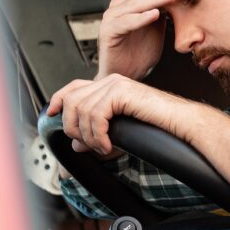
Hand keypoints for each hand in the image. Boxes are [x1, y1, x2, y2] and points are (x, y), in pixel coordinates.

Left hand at [47, 74, 179, 154]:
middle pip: (72, 100)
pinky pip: (96, 116)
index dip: (57, 99)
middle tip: (88, 144)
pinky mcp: (121, 92)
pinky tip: (108, 145)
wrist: (178, 122)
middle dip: (73, 126)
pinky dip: (98, 136)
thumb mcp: (119, 131)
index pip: (73, 87)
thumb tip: (76, 143)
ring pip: (82, 110)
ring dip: (88, 136)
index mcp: (109, 86)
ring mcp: (115, 84)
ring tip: (102, 147)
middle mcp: (110, 81)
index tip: (50, 113)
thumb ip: (96, 134)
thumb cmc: (156, 125)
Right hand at [96, 0, 180, 79]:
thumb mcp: (157, 25)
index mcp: (130, 1)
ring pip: (134, 3)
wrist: (127, 75)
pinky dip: (140, 18)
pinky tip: (154, 14)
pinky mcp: (109, 32)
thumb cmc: (141, 51)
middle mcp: (119, 6)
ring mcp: (112, 18)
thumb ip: (162, 8)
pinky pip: (126, 22)